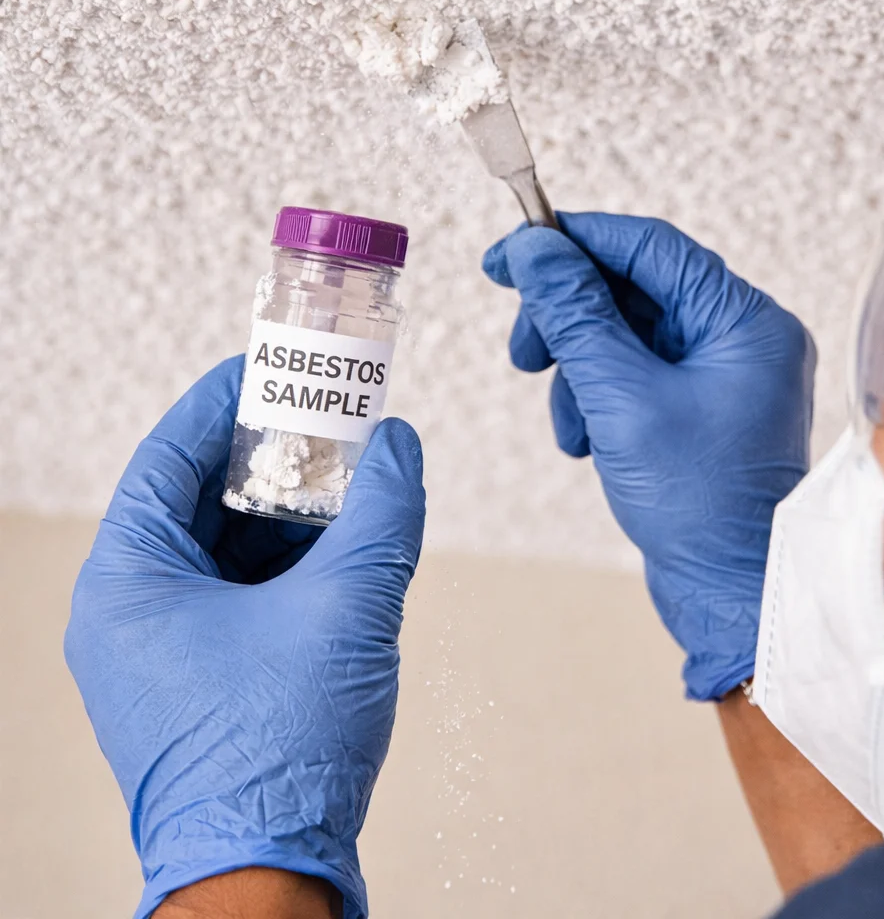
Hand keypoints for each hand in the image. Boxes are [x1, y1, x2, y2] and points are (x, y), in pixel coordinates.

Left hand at [64, 356, 424, 918]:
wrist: (269, 879)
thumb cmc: (282, 750)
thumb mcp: (347, 608)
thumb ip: (383, 514)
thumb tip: (402, 445)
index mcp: (130, 581)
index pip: (169, 456)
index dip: (223, 403)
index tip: (270, 368)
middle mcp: (131, 610)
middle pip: (198, 498)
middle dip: (268, 457)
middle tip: (325, 418)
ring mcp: (161, 648)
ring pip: (223, 546)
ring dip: (285, 510)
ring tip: (345, 476)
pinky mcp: (198, 678)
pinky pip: (238, 592)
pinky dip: (286, 561)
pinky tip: (340, 543)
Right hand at [483, 213, 814, 699]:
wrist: (729, 595)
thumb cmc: (698, 506)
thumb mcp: (622, 400)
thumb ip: (575, 317)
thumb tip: (535, 251)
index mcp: (744, 322)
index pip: (649, 248)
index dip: (574, 241)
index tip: (512, 251)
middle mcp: (739, 339)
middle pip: (631, 290)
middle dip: (570, 319)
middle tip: (525, 350)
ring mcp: (718, 374)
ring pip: (623, 335)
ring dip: (579, 369)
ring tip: (572, 423)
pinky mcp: (695, 407)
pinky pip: (631, 374)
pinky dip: (596, 398)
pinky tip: (587, 441)